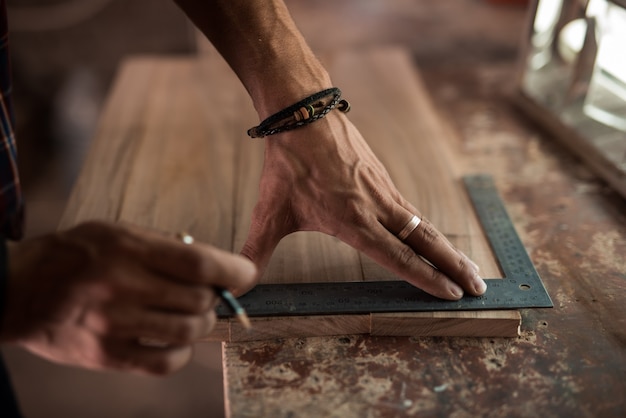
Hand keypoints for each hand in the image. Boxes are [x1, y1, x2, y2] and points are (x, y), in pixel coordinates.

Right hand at [1, 221, 255, 374]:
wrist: (18, 290)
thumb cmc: (74, 254)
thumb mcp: (116, 231)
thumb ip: (163, 244)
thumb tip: (212, 263)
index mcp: (129, 250)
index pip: (201, 264)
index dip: (235, 271)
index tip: (248, 274)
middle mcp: (124, 288)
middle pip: (201, 300)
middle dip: (214, 296)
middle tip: (206, 292)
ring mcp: (116, 326)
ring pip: (190, 331)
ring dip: (201, 322)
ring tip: (190, 313)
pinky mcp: (108, 356)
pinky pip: (167, 362)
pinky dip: (182, 351)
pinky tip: (174, 339)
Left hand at [240, 112, 484, 299]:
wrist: (303, 111)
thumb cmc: (287, 163)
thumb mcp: (269, 211)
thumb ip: (256, 251)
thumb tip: (238, 282)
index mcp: (353, 221)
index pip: (399, 258)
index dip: (427, 279)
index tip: (452, 295)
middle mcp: (377, 207)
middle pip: (426, 243)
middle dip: (454, 268)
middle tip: (479, 289)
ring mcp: (384, 190)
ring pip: (425, 225)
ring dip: (449, 249)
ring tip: (468, 268)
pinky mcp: (382, 177)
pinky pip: (413, 210)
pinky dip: (429, 230)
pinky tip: (432, 239)